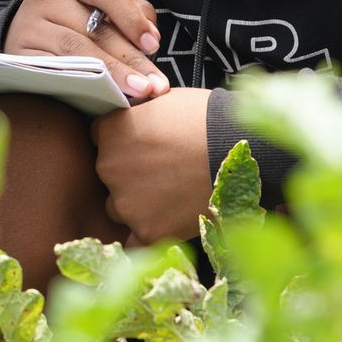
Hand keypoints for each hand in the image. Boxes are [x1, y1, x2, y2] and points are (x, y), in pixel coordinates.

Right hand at [5, 0, 169, 100]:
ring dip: (114, 74)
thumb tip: (151, 37)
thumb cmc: (73, 22)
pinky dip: (83, 84)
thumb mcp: (97, 7)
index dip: (131, 18)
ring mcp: (29, 27)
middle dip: (132, 59)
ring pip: (78, 52)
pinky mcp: (20, 57)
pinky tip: (105, 96)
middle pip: (95, 29)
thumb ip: (129, 15)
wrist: (23, 37)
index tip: (153, 44)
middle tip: (157, 84)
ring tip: (140, 91)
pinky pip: (56, 72)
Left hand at [92, 87, 213, 243]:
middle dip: (130, 173)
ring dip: (138, 203)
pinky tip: (167, 221)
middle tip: (163, 168)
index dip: (123, 141)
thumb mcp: (164, 101)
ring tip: (173, 192)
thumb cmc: (208, 118)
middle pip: (109, 175)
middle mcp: (109, 167)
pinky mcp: (148, 231)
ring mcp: (127, 203)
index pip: (102, 138)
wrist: (239, 147)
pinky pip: (135, 240)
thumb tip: (137, 122)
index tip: (141, 144)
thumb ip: (139, 116)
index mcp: (111, 130)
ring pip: (121, 207)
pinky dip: (149, 232)